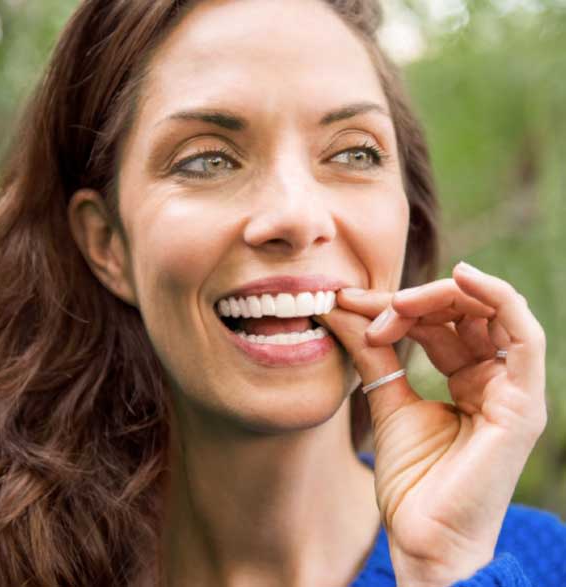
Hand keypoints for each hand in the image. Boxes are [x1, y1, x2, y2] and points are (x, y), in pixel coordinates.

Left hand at [315, 262, 546, 586]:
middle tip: (370, 306)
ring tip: (395, 302)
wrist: (423, 539)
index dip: (397, 307)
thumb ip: (372, 353)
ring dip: (441, 297)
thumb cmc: (411, 479)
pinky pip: (525, 336)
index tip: (350, 304)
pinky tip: (463, 275)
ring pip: (490, 314)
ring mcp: (513, 391)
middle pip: (464, 313)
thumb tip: (341, 307)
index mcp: (469, 379)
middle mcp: (494, 379)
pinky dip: (498, 298)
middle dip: (416, 300)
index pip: (439, 324)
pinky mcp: (523, 404)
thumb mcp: (386, 400)